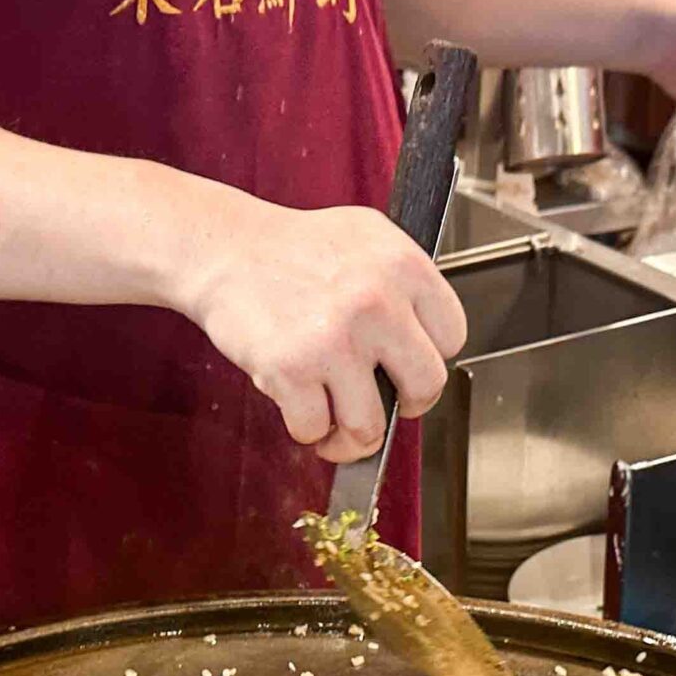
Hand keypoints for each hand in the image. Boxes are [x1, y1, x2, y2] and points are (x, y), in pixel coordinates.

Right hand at [180, 202, 467, 463]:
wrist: (224, 251)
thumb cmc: (291, 250)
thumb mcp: (365, 239)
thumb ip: (403, 284)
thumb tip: (427, 343)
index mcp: (403, 266)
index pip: (452, 337)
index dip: (429, 361)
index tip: (408, 370)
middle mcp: (376, 302)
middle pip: (426, 387)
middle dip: (404, 407)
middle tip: (380, 405)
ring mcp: (335, 339)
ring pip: (369, 425)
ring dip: (349, 436)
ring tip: (333, 423)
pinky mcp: (292, 369)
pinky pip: (314, 429)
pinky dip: (305, 428)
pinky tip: (299, 405)